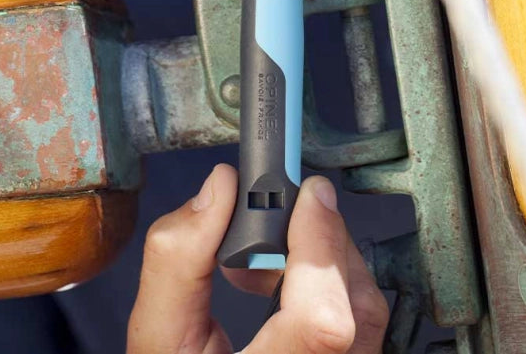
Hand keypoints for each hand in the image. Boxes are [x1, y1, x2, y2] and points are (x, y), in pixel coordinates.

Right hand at [128, 165, 387, 353]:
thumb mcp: (157, 336)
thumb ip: (177, 260)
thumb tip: (219, 188)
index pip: (323, 324)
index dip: (320, 246)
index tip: (308, 193)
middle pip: (357, 309)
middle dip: (323, 240)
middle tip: (285, 205)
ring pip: (368, 313)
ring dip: (325, 259)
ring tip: (265, 253)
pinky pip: (363, 325)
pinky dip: (330, 284)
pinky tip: (281, 279)